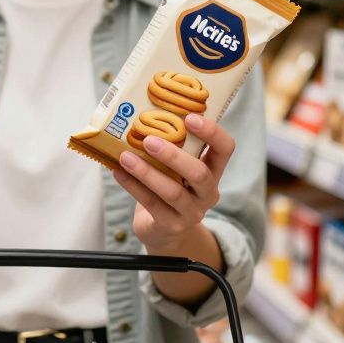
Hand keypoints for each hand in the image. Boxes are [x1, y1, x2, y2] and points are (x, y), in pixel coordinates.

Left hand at [112, 113, 234, 255]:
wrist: (164, 230)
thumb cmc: (170, 185)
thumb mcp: (177, 167)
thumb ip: (172, 146)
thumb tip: (140, 111)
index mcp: (213, 171)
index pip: (225, 149)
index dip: (212, 132)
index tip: (190, 117)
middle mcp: (208, 192)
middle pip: (199, 173)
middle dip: (173, 155)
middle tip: (149, 140)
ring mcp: (192, 212)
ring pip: (173, 192)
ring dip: (147, 172)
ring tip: (125, 156)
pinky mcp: (171, 225)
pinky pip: (152, 204)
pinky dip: (133, 186)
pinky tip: (118, 172)